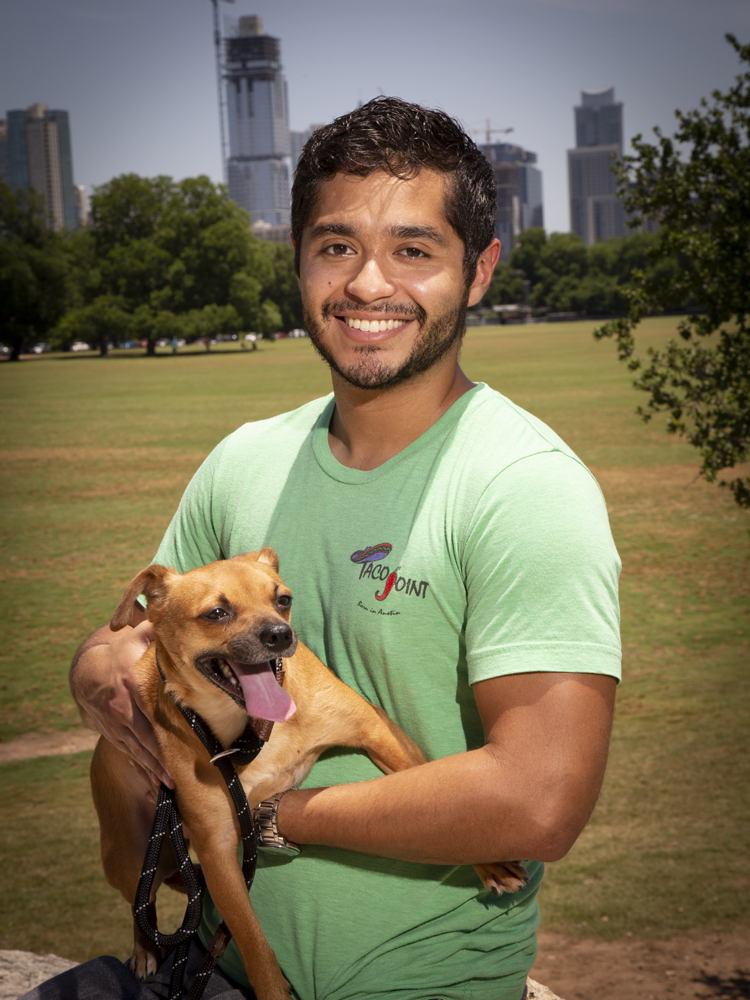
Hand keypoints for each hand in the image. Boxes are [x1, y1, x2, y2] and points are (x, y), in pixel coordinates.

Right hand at [73, 620, 173, 788]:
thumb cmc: (121, 652)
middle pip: (144, 737)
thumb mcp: (137, 638)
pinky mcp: (111, 732)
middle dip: (160, 759)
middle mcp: (121, 707)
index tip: (182, 745)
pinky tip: (152, 782)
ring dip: (152, 768)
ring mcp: (114, 722)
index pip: (151, 710)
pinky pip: (128, 751)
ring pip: (136, 749)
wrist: (86, 669)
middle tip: (177, 779)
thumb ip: (157, 632)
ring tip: (169, 785)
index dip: (165, 731)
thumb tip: (180, 621)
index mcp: (131, 684)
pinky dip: (141, 767)